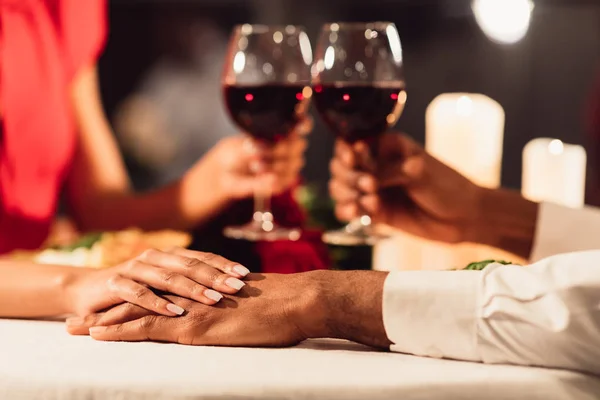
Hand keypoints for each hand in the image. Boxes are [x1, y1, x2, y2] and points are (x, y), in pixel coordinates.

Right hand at [66, 247, 249, 316]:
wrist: (86, 290)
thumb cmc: (135, 289)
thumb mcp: (164, 284)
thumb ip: (188, 283)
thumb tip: (228, 289)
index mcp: (170, 255)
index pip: (202, 257)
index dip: (224, 265)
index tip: (246, 274)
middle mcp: (155, 257)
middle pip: (190, 265)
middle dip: (216, 276)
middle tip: (237, 287)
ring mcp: (135, 268)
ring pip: (168, 277)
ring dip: (192, 289)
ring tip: (214, 299)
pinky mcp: (116, 283)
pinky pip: (139, 293)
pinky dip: (157, 302)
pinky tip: (174, 312)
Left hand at [67, 273, 312, 346]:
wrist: (297, 301)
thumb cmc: (282, 307)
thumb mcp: (250, 305)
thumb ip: (230, 306)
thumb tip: (225, 312)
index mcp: (201, 290)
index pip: (158, 293)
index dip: (129, 302)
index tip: (105, 310)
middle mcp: (190, 294)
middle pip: (139, 299)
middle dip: (105, 310)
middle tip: (75, 319)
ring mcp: (190, 307)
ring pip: (136, 311)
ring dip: (102, 320)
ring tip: (74, 328)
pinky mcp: (195, 324)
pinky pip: (149, 327)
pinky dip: (120, 330)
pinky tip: (99, 335)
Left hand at [183, 118, 310, 214]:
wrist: (222, 179)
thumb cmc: (229, 156)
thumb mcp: (236, 148)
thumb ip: (251, 148)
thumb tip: (261, 147)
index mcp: (277, 131)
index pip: (300, 123)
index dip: (303, 124)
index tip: (299, 127)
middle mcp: (287, 146)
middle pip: (298, 145)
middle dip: (279, 150)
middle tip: (257, 154)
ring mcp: (288, 164)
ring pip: (294, 164)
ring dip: (274, 167)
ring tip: (254, 167)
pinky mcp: (283, 182)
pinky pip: (286, 182)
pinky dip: (273, 182)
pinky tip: (260, 179)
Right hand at [329, 133, 482, 242]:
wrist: (465, 218)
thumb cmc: (448, 186)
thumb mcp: (421, 172)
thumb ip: (391, 172)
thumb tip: (366, 177)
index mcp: (387, 147)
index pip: (354, 142)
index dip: (347, 150)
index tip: (354, 159)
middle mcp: (376, 166)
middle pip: (341, 166)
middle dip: (349, 176)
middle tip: (371, 186)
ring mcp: (374, 190)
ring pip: (341, 188)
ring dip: (346, 194)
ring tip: (370, 203)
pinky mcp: (376, 212)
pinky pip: (350, 210)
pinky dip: (347, 211)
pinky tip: (356, 213)